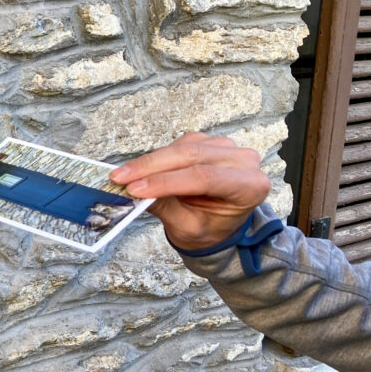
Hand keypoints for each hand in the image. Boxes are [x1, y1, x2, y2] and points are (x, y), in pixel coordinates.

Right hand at [109, 132, 270, 250]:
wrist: (216, 224)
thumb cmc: (208, 230)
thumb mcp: (188, 228)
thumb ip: (166, 208)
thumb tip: (136, 193)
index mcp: (250, 186)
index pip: (204, 177)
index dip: (166, 181)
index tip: (134, 189)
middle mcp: (244, 161)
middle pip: (192, 156)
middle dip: (151, 167)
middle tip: (120, 178)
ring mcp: (227, 147)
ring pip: (183, 147)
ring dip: (151, 161)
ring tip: (125, 176)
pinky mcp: (209, 142)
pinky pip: (179, 144)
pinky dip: (157, 157)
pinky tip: (141, 170)